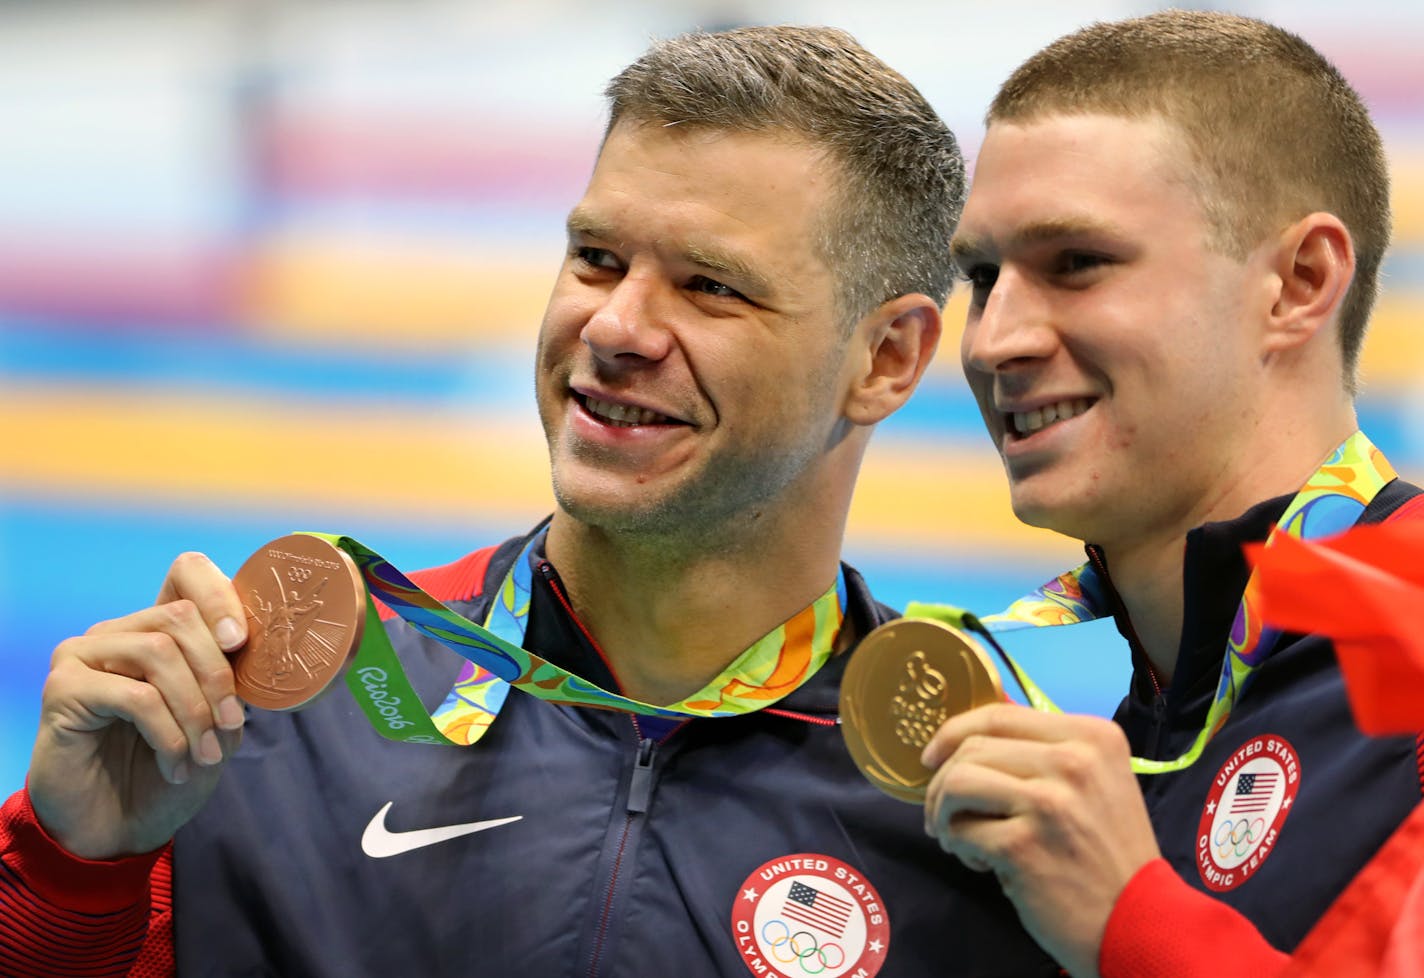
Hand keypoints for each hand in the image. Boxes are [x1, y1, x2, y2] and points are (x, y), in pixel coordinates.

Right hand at [27, 552, 248, 859]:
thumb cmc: (172, 773)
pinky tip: (175, 765)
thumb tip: (261, 650)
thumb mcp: (218, 725)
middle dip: (218, 674)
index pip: (187, 572)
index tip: (242, 642)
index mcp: (158, 629)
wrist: (118, 832)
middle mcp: (118, 632)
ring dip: (194, 709)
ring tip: (204, 755)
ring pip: (159, 652)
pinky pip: (134, 695)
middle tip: (230, 726)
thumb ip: (233, 682)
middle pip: (181, 617)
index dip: (220, 595)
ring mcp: (85, 655)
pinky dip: (168, 733)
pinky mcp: (63, 689)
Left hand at [921, 704, 1160, 977]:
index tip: (933, 757)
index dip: (954, 732)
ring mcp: (1048, 803)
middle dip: (943, 782)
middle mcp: (1073, 761)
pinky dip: (958, 846)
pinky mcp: (1023, 846)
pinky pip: (960, 830)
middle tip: (944, 814)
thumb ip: (1045, 753)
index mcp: (1092, 736)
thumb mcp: (1096, 783)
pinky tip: (981, 863)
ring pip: (957, 781)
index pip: (1000, 714)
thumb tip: (970, 734)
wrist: (1141, 922)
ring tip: (958, 837)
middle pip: (972, 747)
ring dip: (943, 812)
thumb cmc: (1110, 854)